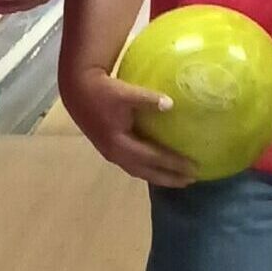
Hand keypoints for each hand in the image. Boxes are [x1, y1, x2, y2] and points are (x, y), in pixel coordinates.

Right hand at [60, 62, 197, 188]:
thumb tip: (171, 104)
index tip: (193, 168)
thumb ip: (148, 99)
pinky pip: (133, 165)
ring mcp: (111, 153)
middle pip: (146, 172)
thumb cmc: (101, 90)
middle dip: (169, 178)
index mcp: (120, 143)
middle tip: (191, 180)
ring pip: (138, 171)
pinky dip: (148, 168)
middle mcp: (115, 154)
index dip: (173, 164)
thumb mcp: (125, 92)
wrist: (77, 90)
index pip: (153, 157)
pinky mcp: (110, 149)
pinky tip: (158, 166)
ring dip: (158, 176)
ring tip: (177, 178)